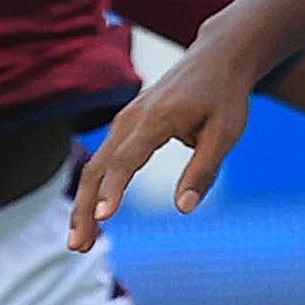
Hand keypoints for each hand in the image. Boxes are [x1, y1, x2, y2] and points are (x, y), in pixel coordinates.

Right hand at [69, 43, 260, 249]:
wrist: (215, 58)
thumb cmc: (224, 97)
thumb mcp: (226, 133)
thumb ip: (203, 171)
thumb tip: (183, 208)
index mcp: (157, 118)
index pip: (127, 159)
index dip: (113, 189)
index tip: (104, 217)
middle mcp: (132, 118)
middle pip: (98, 167)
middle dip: (85, 208)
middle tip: (79, 246)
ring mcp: (125, 121)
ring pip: (95, 166)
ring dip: (84, 204)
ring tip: (82, 242)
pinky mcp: (126, 126)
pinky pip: (104, 160)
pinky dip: (94, 190)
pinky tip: (94, 215)